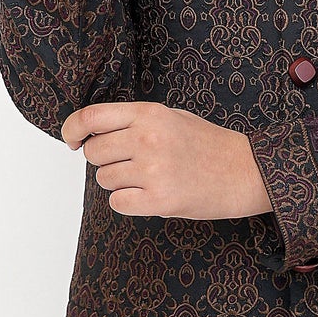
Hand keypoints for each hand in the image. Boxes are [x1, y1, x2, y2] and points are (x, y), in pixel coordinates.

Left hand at [61, 102, 273, 221]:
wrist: (245, 171)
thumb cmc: (206, 144)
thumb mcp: (169, 117)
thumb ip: (131, 121)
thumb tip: (89, 133)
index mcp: (149, 114)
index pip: (91, 117)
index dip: (72, 129)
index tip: (72, 140)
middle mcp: (147, 139)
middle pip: (94, 153)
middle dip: (104, 160)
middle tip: (129, 162)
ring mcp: (153, 171)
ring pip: (104, 179)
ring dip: (119, 182)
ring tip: (149, 178)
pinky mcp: (159, 201)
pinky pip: (117, 203)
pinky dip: (128, 202)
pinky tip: (149, 195)